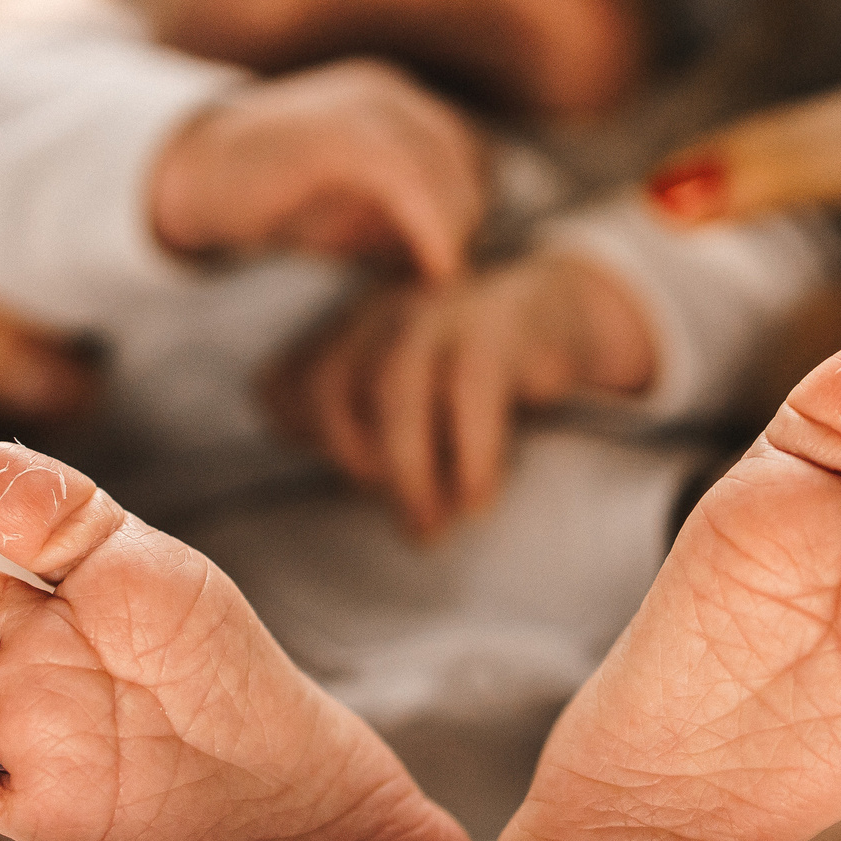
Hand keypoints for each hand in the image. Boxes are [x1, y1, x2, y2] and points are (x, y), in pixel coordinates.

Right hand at [148, 58, 489, 284]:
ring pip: (443, 167)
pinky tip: (433, 266)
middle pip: (468, 159)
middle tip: (442, 276)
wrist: (189, 176)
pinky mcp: (331, 134)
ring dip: (453, 227)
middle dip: (467, 220)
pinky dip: (431, 224)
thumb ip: (404, 215)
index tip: (452, 259)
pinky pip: (405, 177)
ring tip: (435, 277)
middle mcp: (387, 92)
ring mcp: (359, 106)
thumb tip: (458, 258)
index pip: (472, 151)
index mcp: (397, 100)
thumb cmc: (276, 198)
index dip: (474, 207)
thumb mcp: (355, 206)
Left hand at [261, 253, 656, 536]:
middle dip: (353, 459)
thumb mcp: (406, 408)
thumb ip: (361, 437)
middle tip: (396, 516)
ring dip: (408, 470)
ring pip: (396, 386)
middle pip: (328, 385)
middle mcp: (380, 315)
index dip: (300, 438)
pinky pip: (471, 386)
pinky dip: (470, 454)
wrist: (560, 318)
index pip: (281, 384)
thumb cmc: (470, 385)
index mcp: (346, 333)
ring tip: (429, 528)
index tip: (350, 480)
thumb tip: (355, 492)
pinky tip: (478, 501)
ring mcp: (438, 312)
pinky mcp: (497, 323)